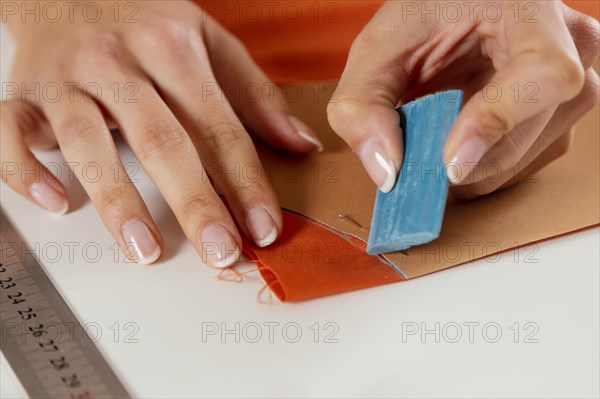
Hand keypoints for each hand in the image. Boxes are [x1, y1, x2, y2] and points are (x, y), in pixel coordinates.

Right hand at [1, 0, 322, 265]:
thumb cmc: (145, 21)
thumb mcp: (209, 42)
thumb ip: (254, 95)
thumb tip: (300, 144)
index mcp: (172, 49)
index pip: (219, 127)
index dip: (245, 181)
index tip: (263, 228)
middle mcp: (117, 61)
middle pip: (161, 140)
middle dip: (194, 203)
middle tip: (219, 253)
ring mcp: (66, 77)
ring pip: (89, 143)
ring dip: (118, 202)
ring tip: (147, 252)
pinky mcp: (24, 92)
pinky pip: (10, 133)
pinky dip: (25, 171)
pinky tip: (56, 204)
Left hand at [328, 0, 598, 196]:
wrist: (458, 11)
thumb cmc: (426, 16)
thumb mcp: (380, 47)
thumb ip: (364, 103)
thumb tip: (387, 172)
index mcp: (531, 12)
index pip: (543, 74)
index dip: (496, 122)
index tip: (451, 162)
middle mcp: (569, 49)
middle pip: (528, 132)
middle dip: (464, 161)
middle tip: (418, 163)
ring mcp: (572, 87)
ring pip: (527, 159)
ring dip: (471, 169)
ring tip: (435, 142)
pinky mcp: (560, 117)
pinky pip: (525, 165)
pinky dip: (482, 168)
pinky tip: (458, 144)